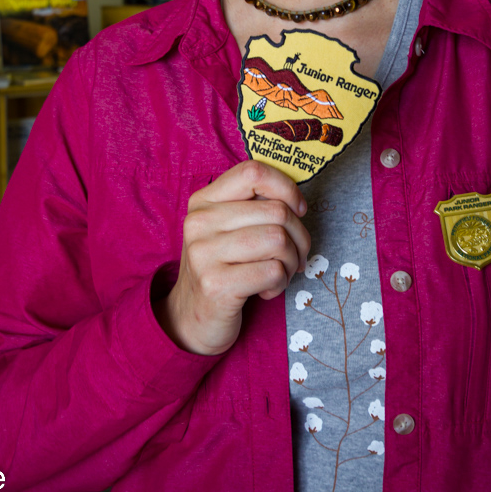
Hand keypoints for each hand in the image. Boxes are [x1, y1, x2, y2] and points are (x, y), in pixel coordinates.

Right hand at [153, 160, 309, 355]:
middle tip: (295, 256)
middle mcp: (199, 222)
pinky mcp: (216, 284)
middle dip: (299, 237)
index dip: (286, 188)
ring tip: (280, 274)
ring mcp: (204, 253)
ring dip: (291, 262)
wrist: (191, 320)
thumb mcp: (228, 229)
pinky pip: (273, 271)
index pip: (253, 171)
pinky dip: (281, 283)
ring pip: (278, 240)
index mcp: (204, 201)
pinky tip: (266, 290)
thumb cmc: (223, 269)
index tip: (298, 209)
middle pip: (276, 211)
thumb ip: (254, 207)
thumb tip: (296, 199)